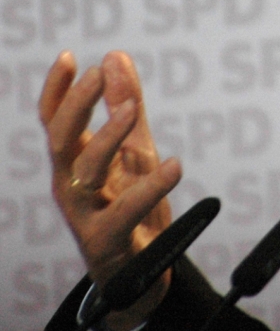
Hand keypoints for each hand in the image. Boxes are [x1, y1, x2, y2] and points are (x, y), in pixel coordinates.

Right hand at [39, 50, 182, 330]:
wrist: (138, 274)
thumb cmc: (130, 206)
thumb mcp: (134, 149)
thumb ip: (125, 105)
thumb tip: (115, 57)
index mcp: (74, 161)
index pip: (54, 120)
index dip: (57, 90)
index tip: (69, 56)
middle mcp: (72, 185)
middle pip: (61, 140)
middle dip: (77, 105)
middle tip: (97, 75)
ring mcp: (86, 213)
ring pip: (86, 171)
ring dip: (108, 137)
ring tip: (134, 110)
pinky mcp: (109, 239)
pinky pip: (126, 212)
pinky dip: (150, 188)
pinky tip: (174, 166)